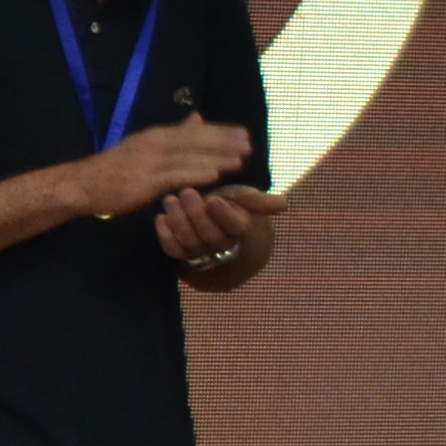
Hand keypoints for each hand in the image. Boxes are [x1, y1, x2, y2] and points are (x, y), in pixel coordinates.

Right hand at [74, 119, 251, 219]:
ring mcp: (148, 163)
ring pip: (188, 158)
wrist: (82, 185)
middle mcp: (154, 144)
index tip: (243, 134)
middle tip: (249, 145)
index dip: (220, 132)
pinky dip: (195, 174)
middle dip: (223, 143)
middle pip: (194, 141)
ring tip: (240, 160)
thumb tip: (197, 118)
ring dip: (215, 158)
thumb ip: (173, 134)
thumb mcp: (144, 145)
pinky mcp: (144, 182)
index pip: (193, 131)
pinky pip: (174, 176)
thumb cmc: (115, 168)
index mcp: (155, 135)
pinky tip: (213, 176)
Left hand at [157, 182, 286, 274]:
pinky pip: (172, 250)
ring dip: (179, 221)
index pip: (234, 226)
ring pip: (190, 242)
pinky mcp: (180, 252)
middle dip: (197, 214)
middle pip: (210, 235)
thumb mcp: (243, 200)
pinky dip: (165, 235)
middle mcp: (221, 245)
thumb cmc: (229, 205)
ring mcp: (200, 251)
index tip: (214, 198)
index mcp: (239, 230)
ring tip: (170, 200)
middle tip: (186, 192)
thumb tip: (285, 204)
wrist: (210, 220)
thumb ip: (259, 201)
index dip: (224, 214)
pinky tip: (160, 218)